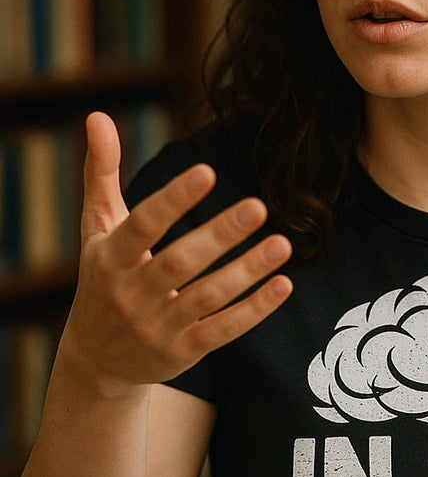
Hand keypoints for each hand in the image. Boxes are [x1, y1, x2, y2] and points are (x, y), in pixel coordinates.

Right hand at [60, 112, 292, 388]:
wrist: (96, 361)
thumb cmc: (103, 280)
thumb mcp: (96, 229)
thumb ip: (101, 174)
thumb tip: (97, 115)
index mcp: (108, 259)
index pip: (142, 225)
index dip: (174, 200)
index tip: (208, 171)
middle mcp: (130, 295)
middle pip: (180, 263)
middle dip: (220, 234)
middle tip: (259, 206)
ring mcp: (156, 327)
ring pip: (207, 297)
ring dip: (247, 271)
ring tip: (282, 243)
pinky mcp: (182, 352)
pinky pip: (222, 330)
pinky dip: (254, 309)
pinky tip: (283, 284)